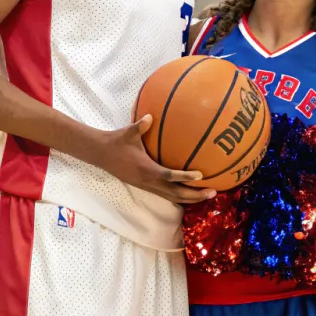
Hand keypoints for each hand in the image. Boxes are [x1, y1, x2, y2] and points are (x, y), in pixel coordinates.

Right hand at [90, 115, 216, 204]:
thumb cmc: (117, 142)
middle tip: (213, 192)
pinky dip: (180, 196)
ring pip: (172, 198)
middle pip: (175, 194)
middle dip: (194, 195)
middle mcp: (148, 181)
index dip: (184, 177)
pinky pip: (166, 195)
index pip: (169, 176)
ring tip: (208, 195)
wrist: (101, 154)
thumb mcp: (128, 132)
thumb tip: (150, 116)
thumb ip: (140, 125)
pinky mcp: (146, 186)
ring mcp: (147, 186)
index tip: (201, 175)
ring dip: (190, 199)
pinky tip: (191, 192)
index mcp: (146, 169)